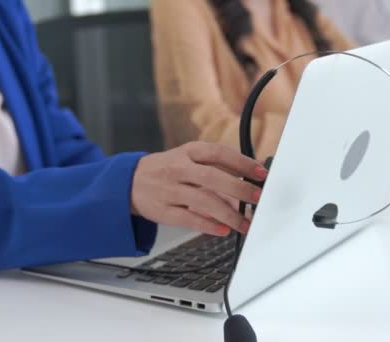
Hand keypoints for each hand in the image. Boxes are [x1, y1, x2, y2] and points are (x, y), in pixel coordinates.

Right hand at [131, 142, 267, 235]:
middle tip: (257, 198)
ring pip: (203, 201)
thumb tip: (250, 173)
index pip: (218, 153)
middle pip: (212, 178)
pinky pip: (188, 219)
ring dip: (228, 214)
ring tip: (245, 224)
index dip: (242, 163)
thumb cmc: (166, 169)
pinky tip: (223, 230)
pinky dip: (208, 225)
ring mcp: (169, 190)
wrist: (128, 181)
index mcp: (187, 152)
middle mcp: (178, 169)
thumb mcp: (187, 157)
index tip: (261, 173)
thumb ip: (215, 164)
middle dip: (238, 188)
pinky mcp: (163, 211)